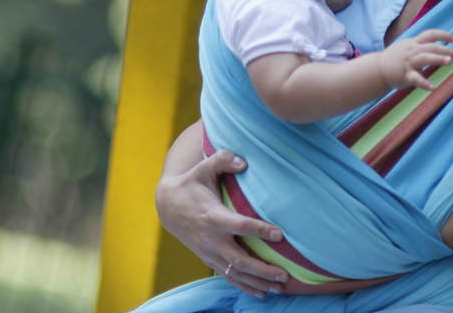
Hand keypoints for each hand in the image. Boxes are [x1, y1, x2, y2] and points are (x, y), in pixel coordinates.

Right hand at [154, 149, 287, 295]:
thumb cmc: (191, 183)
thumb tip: (244, 162)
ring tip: (280, 287)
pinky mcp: (208, 259)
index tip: (279, 234)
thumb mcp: (204, 167)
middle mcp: (210, 239)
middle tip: (284, 274)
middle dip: (262, 269)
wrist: (167, 205)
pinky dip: (245, 287)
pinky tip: (262, 293)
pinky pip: (228, 277)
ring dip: (258, 282)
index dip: (259, 230)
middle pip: (239, 259)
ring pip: (235, 273)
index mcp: (212, 216)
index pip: (239, 226)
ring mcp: (209, 252)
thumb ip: (223, 160)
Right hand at [378, 29, 452, 89]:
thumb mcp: (406, 46)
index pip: (430, 34)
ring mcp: (408, 62)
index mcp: (413, 43)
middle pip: (431, 46)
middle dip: (446, 49)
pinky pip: (415, 78)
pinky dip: (424, 83)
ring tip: (449, 61)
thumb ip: (420, 44)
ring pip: (424, 58)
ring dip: (437, 58)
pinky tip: (433, 87)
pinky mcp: (405, 75)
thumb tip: (436, 42)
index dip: (443, 35)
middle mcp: (411, 50)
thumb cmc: (395, 58)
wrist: (377, 69)